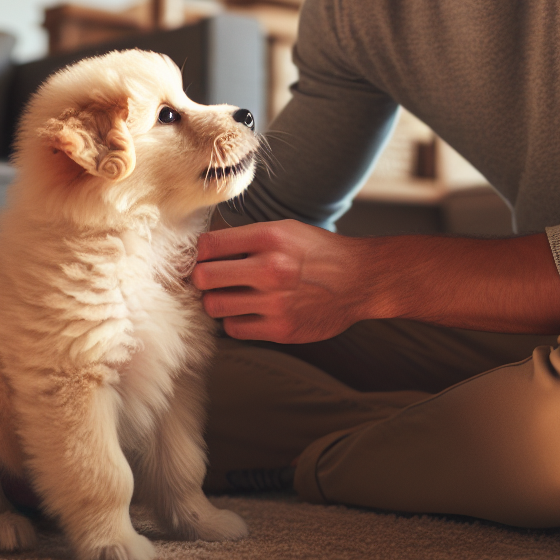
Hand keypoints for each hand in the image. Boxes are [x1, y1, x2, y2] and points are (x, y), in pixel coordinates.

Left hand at [191, 220, 378, 342]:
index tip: (205, 257)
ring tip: (231, 295)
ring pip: (214, 306)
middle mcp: (271, 269)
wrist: (360, 280)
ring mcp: (275, 302)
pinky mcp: (281, 328)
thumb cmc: (319, 252)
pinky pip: (234, 329)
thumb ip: (247, 239)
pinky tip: (249, 311)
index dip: (199, 252)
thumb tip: (205, 251)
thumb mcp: (285, 230)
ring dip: (217, 301)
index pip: (208, 245)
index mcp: (270, 238)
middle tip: (210, 279)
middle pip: (203, 278)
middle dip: (202, 278)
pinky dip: (235, 321)